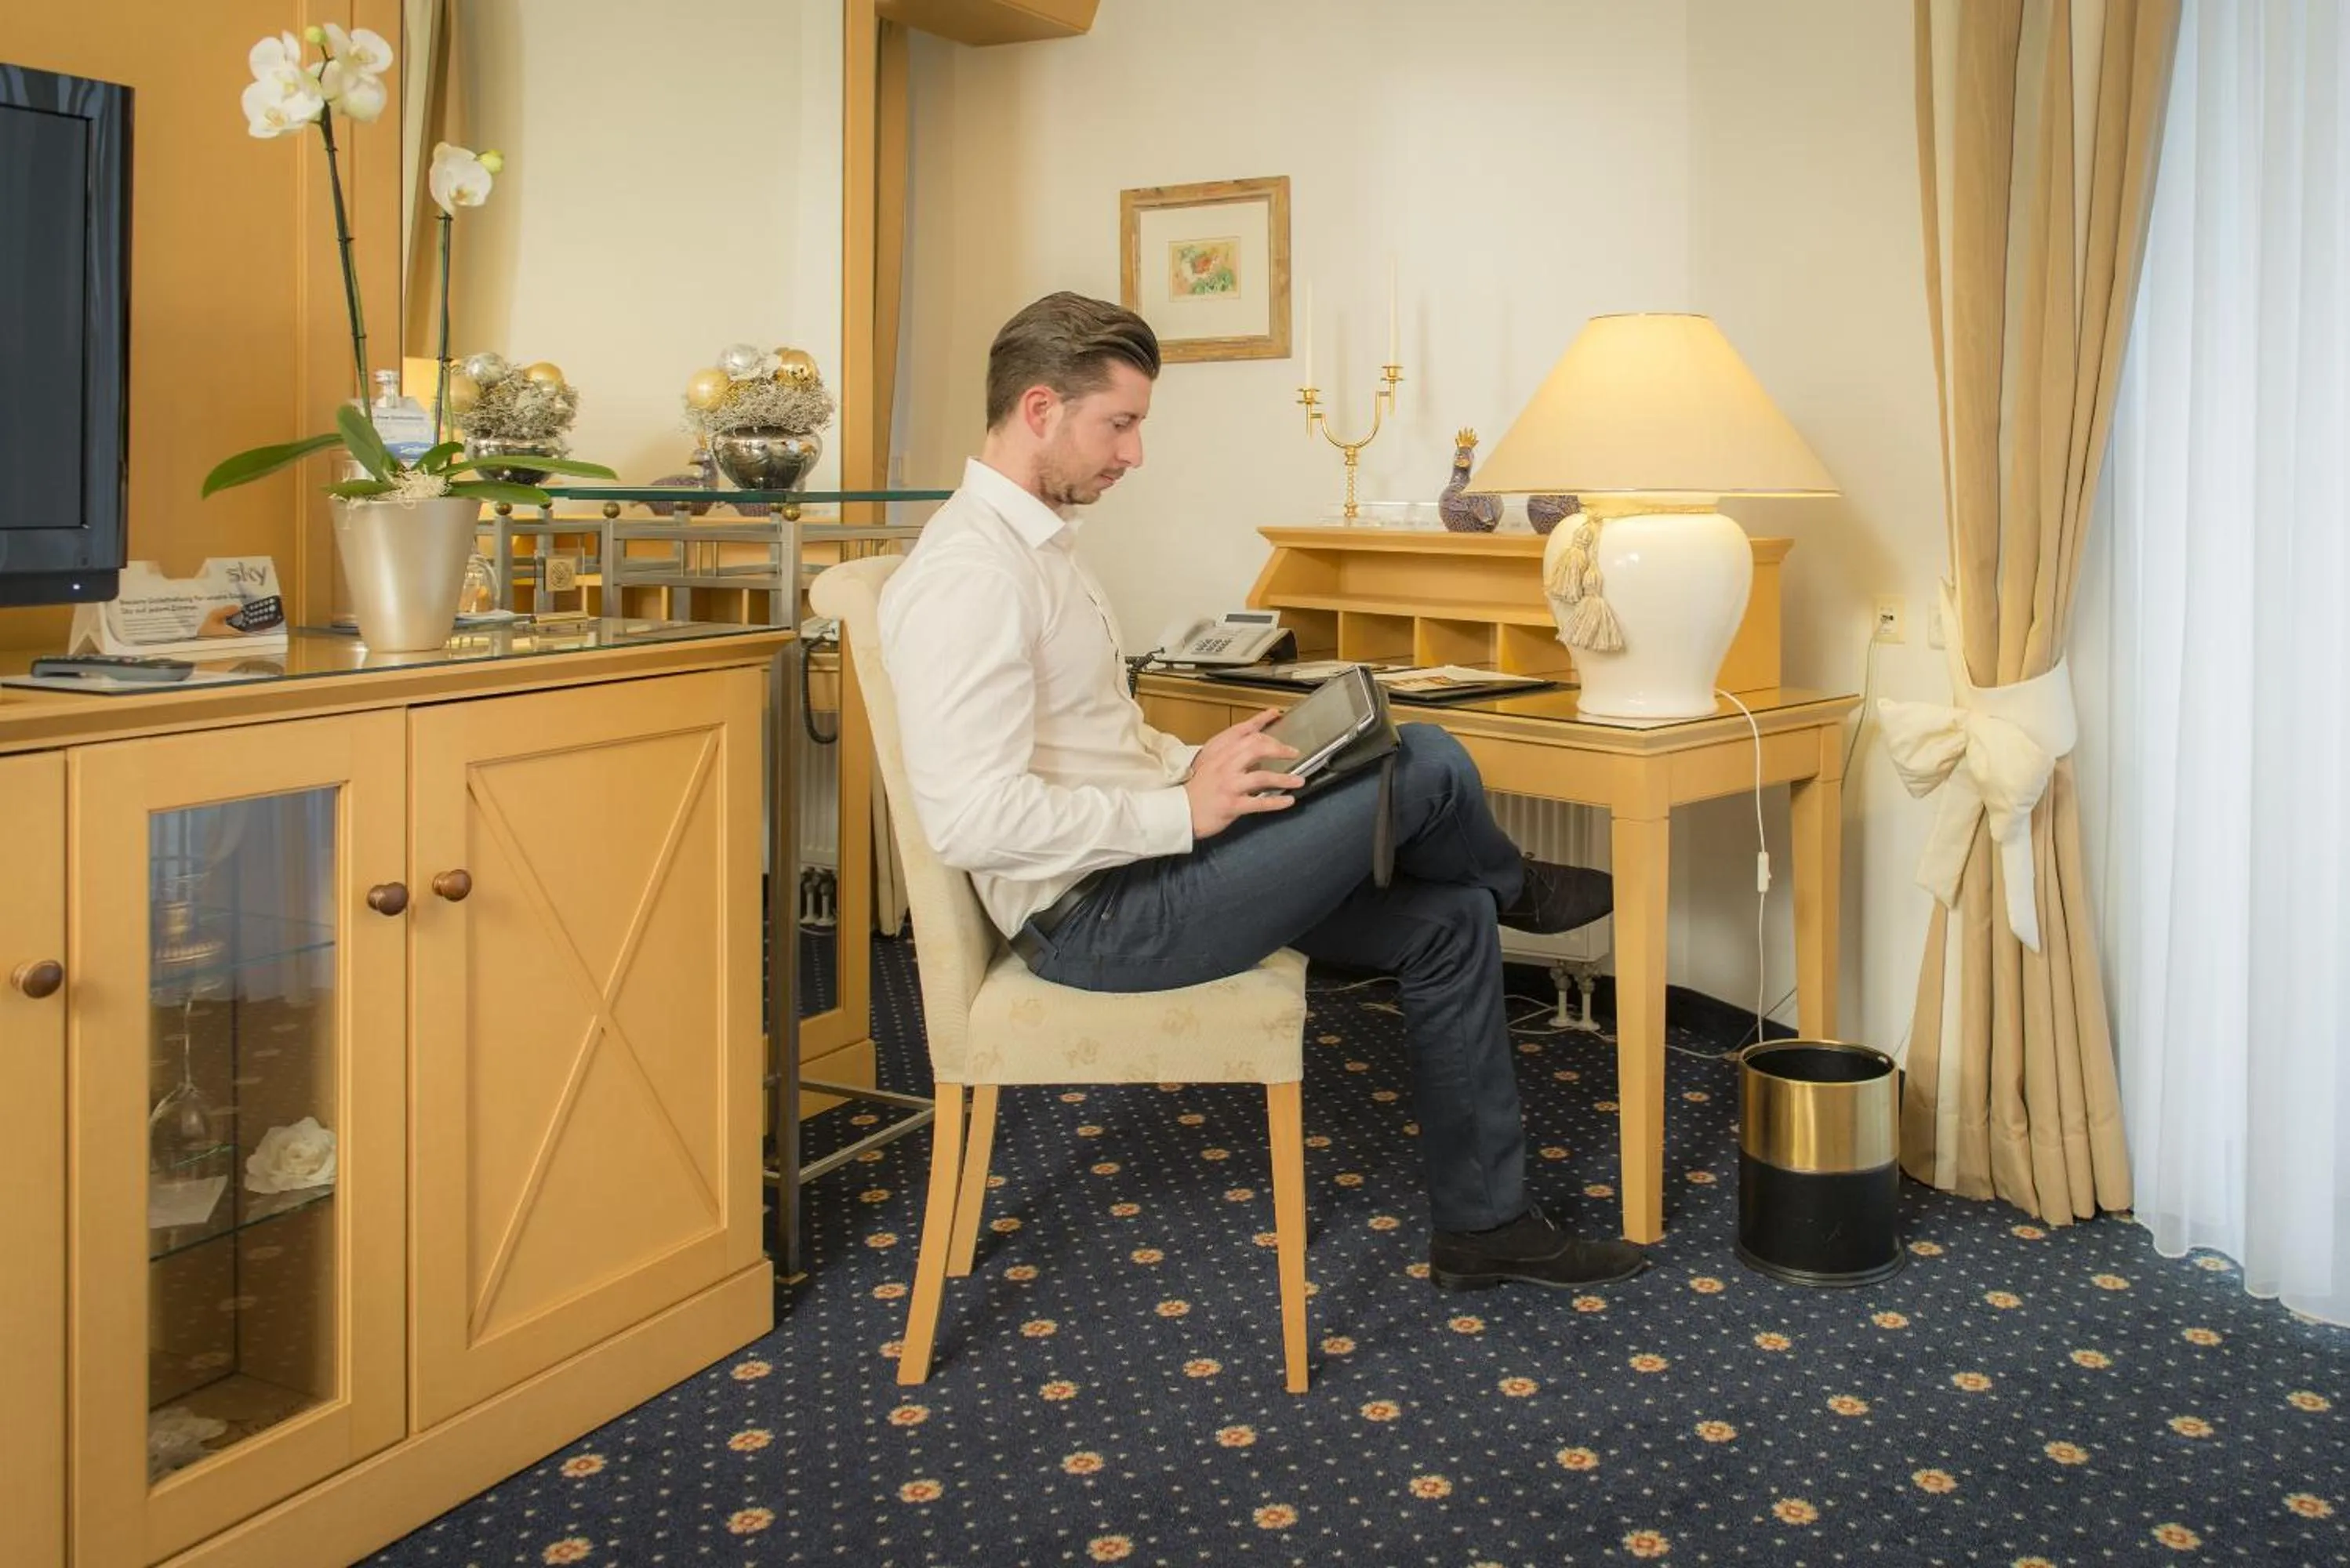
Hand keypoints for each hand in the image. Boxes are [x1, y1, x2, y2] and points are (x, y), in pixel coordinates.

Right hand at [1185, 708, 1303, 838]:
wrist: (1180, 811)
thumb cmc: (1198, 788)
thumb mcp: (1209, 763)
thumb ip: (1229, 754)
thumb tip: (1255, 750)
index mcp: (1218, 752)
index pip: (1243, 731)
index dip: (1261, 721)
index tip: (1275, 714)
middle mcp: (1224, 765)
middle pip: (1256, 748)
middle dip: (1279, 749)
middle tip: (1293, 752)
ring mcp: (1229, 785)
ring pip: (1261, 776)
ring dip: (1284, 778)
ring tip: (1299, 780)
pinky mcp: (1232, 806)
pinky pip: (1260, 803)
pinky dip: (1277, 802)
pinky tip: (1288, 800)